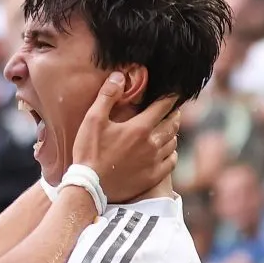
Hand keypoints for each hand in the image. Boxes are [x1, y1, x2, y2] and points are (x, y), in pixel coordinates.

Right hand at [72, 72, 179, 201]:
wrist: (90, 187)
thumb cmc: (89, 152)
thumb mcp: (93, 120)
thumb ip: (107, 96)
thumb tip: (120, 76)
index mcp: (140, 127)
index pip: (164, 106)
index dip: (171, 97)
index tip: (174, 92)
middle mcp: (152, 144)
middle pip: (173, 124)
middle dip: (174, 114)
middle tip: (172, 110)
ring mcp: (154, 161)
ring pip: (173, 142)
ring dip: (172, 133)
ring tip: (168, 129)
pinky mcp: (153, 176)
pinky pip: (172, 161)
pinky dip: (172, 153)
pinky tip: (166, 151)